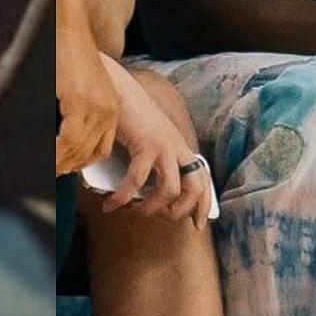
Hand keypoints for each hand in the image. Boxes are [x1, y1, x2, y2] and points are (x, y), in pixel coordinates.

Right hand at [57, 1, 119, 174]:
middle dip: (65, 166)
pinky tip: (41, 156)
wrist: (65, 25)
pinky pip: (68, 141)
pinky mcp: (81, 103)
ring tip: (39, 169)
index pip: (99, 149)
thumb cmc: (64, 53)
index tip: (61, 168)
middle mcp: (108, 110)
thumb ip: (74, 113)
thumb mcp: (78, 88)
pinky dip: (54, 153)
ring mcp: (97, 108)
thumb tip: (56, 135)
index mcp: (110, 107)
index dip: (79, 163)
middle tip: (45, 174)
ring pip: (77, 151)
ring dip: (57, 163)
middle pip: (87, 154)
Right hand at [100, 59, 211, 229]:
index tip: (198, 225)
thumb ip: (152, 164)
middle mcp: (178, 146)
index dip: (203, 205)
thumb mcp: (148, 142)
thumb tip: (140, 196)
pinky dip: (123, 196)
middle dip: (180, 209)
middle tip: (160, 216)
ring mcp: (164, 145)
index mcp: (181, 146)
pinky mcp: (146, 144)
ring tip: (134, 210)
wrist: (119, 89)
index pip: (203, 179)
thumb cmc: (130, 117)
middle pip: (195, 187)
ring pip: (169, 189)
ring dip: (151, 207)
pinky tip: (112, 203)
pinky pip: (137, 180)